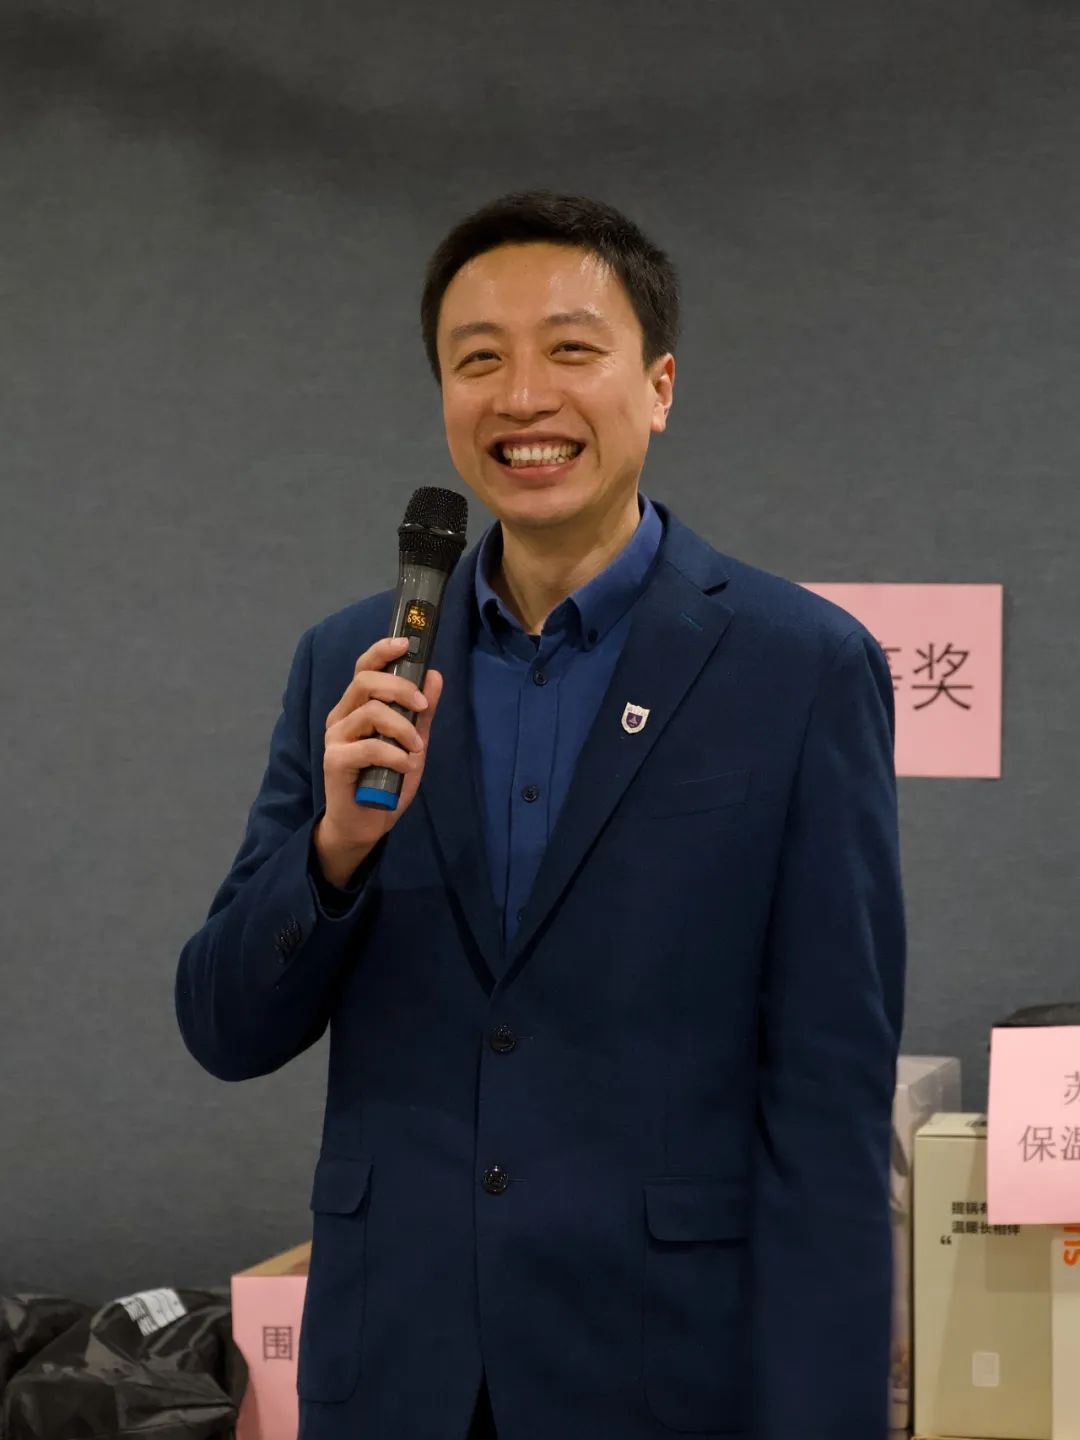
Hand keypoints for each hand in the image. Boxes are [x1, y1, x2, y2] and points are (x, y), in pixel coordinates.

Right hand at [313, 636, 443, 883]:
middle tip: (422, 706)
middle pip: (365, 681)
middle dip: (400, 687)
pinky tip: (403, 767)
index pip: (364, 668)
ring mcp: (335, 738)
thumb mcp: (412, 744)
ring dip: (403, 728)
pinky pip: (369, 746)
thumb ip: (421, 713)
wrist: (366, 824)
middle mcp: (342, 717)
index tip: (407, 643)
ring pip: (370, 712)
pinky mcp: (334, 762)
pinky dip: (394, 754)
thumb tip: (435, 676)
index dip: (382, 651)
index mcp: (357, 708)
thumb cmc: (386, 782)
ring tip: (416, 750)